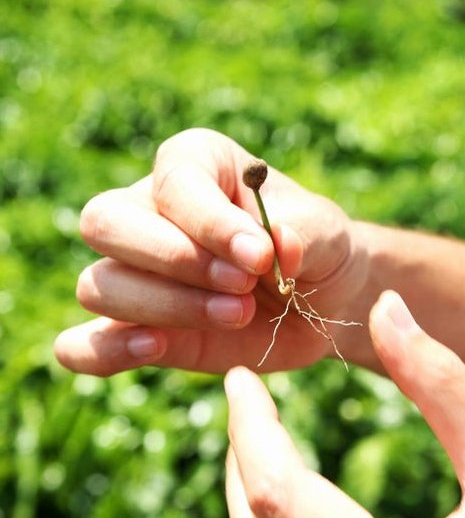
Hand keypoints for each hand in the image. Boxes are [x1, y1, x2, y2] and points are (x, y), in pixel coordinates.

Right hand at [55, 128, 367, 374]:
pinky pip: (85, 344)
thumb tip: (271, 246)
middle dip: (175, 261)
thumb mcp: (326, 232)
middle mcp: (152, 213)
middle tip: (242, 287)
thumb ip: (301, 233)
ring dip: (165, 307)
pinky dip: (105, 351)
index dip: (210, 222)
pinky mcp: (141, 330)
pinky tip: (154, 349)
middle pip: (106, 224)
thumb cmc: (319, 250)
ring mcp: (139, 274)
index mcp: (197, 165)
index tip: (261, 256)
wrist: (324, 302)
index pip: (174, 182)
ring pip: (99, 285)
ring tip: (238, 316)